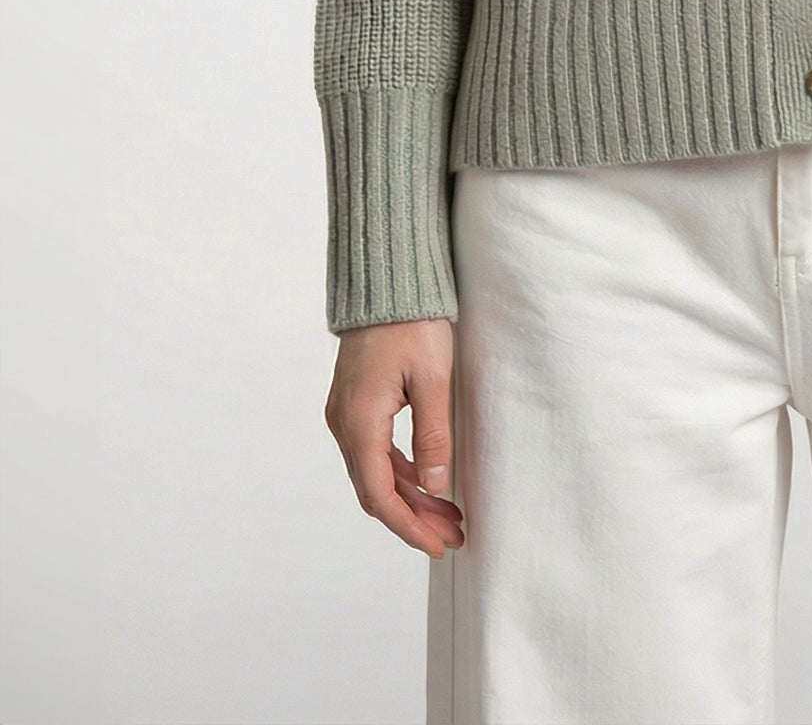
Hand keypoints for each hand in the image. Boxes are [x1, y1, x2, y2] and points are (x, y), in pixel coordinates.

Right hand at [324, 318, 464, 557]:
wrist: (387, 280)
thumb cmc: (412, 323)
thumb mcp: (433, 379)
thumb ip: (433, 436)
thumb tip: (437, 488)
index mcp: (360, 422)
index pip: (380, 495)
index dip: (409, 527)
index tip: (438, 546)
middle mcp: (344, 423)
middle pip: (376, 490)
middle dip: (414, 518)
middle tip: (452, 536)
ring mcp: (345, 414)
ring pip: (375, 473)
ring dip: (410, 497)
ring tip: (449, 515)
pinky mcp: (354, 404)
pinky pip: (374, 452)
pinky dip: (401, 472)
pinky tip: (429, 481)